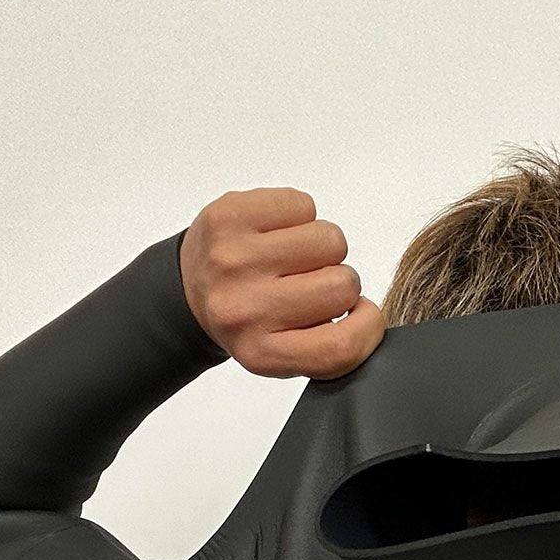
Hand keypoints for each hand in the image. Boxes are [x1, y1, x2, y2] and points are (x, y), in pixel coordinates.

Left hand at [179, 187, 385, 380]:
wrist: (189, 291)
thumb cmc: (249, 320)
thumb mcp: (288, 354)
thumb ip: (333, 345)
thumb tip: (369, 314)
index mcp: (263, 353)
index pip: (344, 345)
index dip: (368, 326)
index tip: (360, 315)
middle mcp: (245, 308)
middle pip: (343, 285)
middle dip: (339, 281)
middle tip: (310, 285)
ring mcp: (234, 259)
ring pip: (330, 240)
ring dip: (322, 248)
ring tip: (295, 259)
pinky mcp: (230, 215)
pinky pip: (304, 204)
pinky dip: (300, 216)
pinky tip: (278, 234)